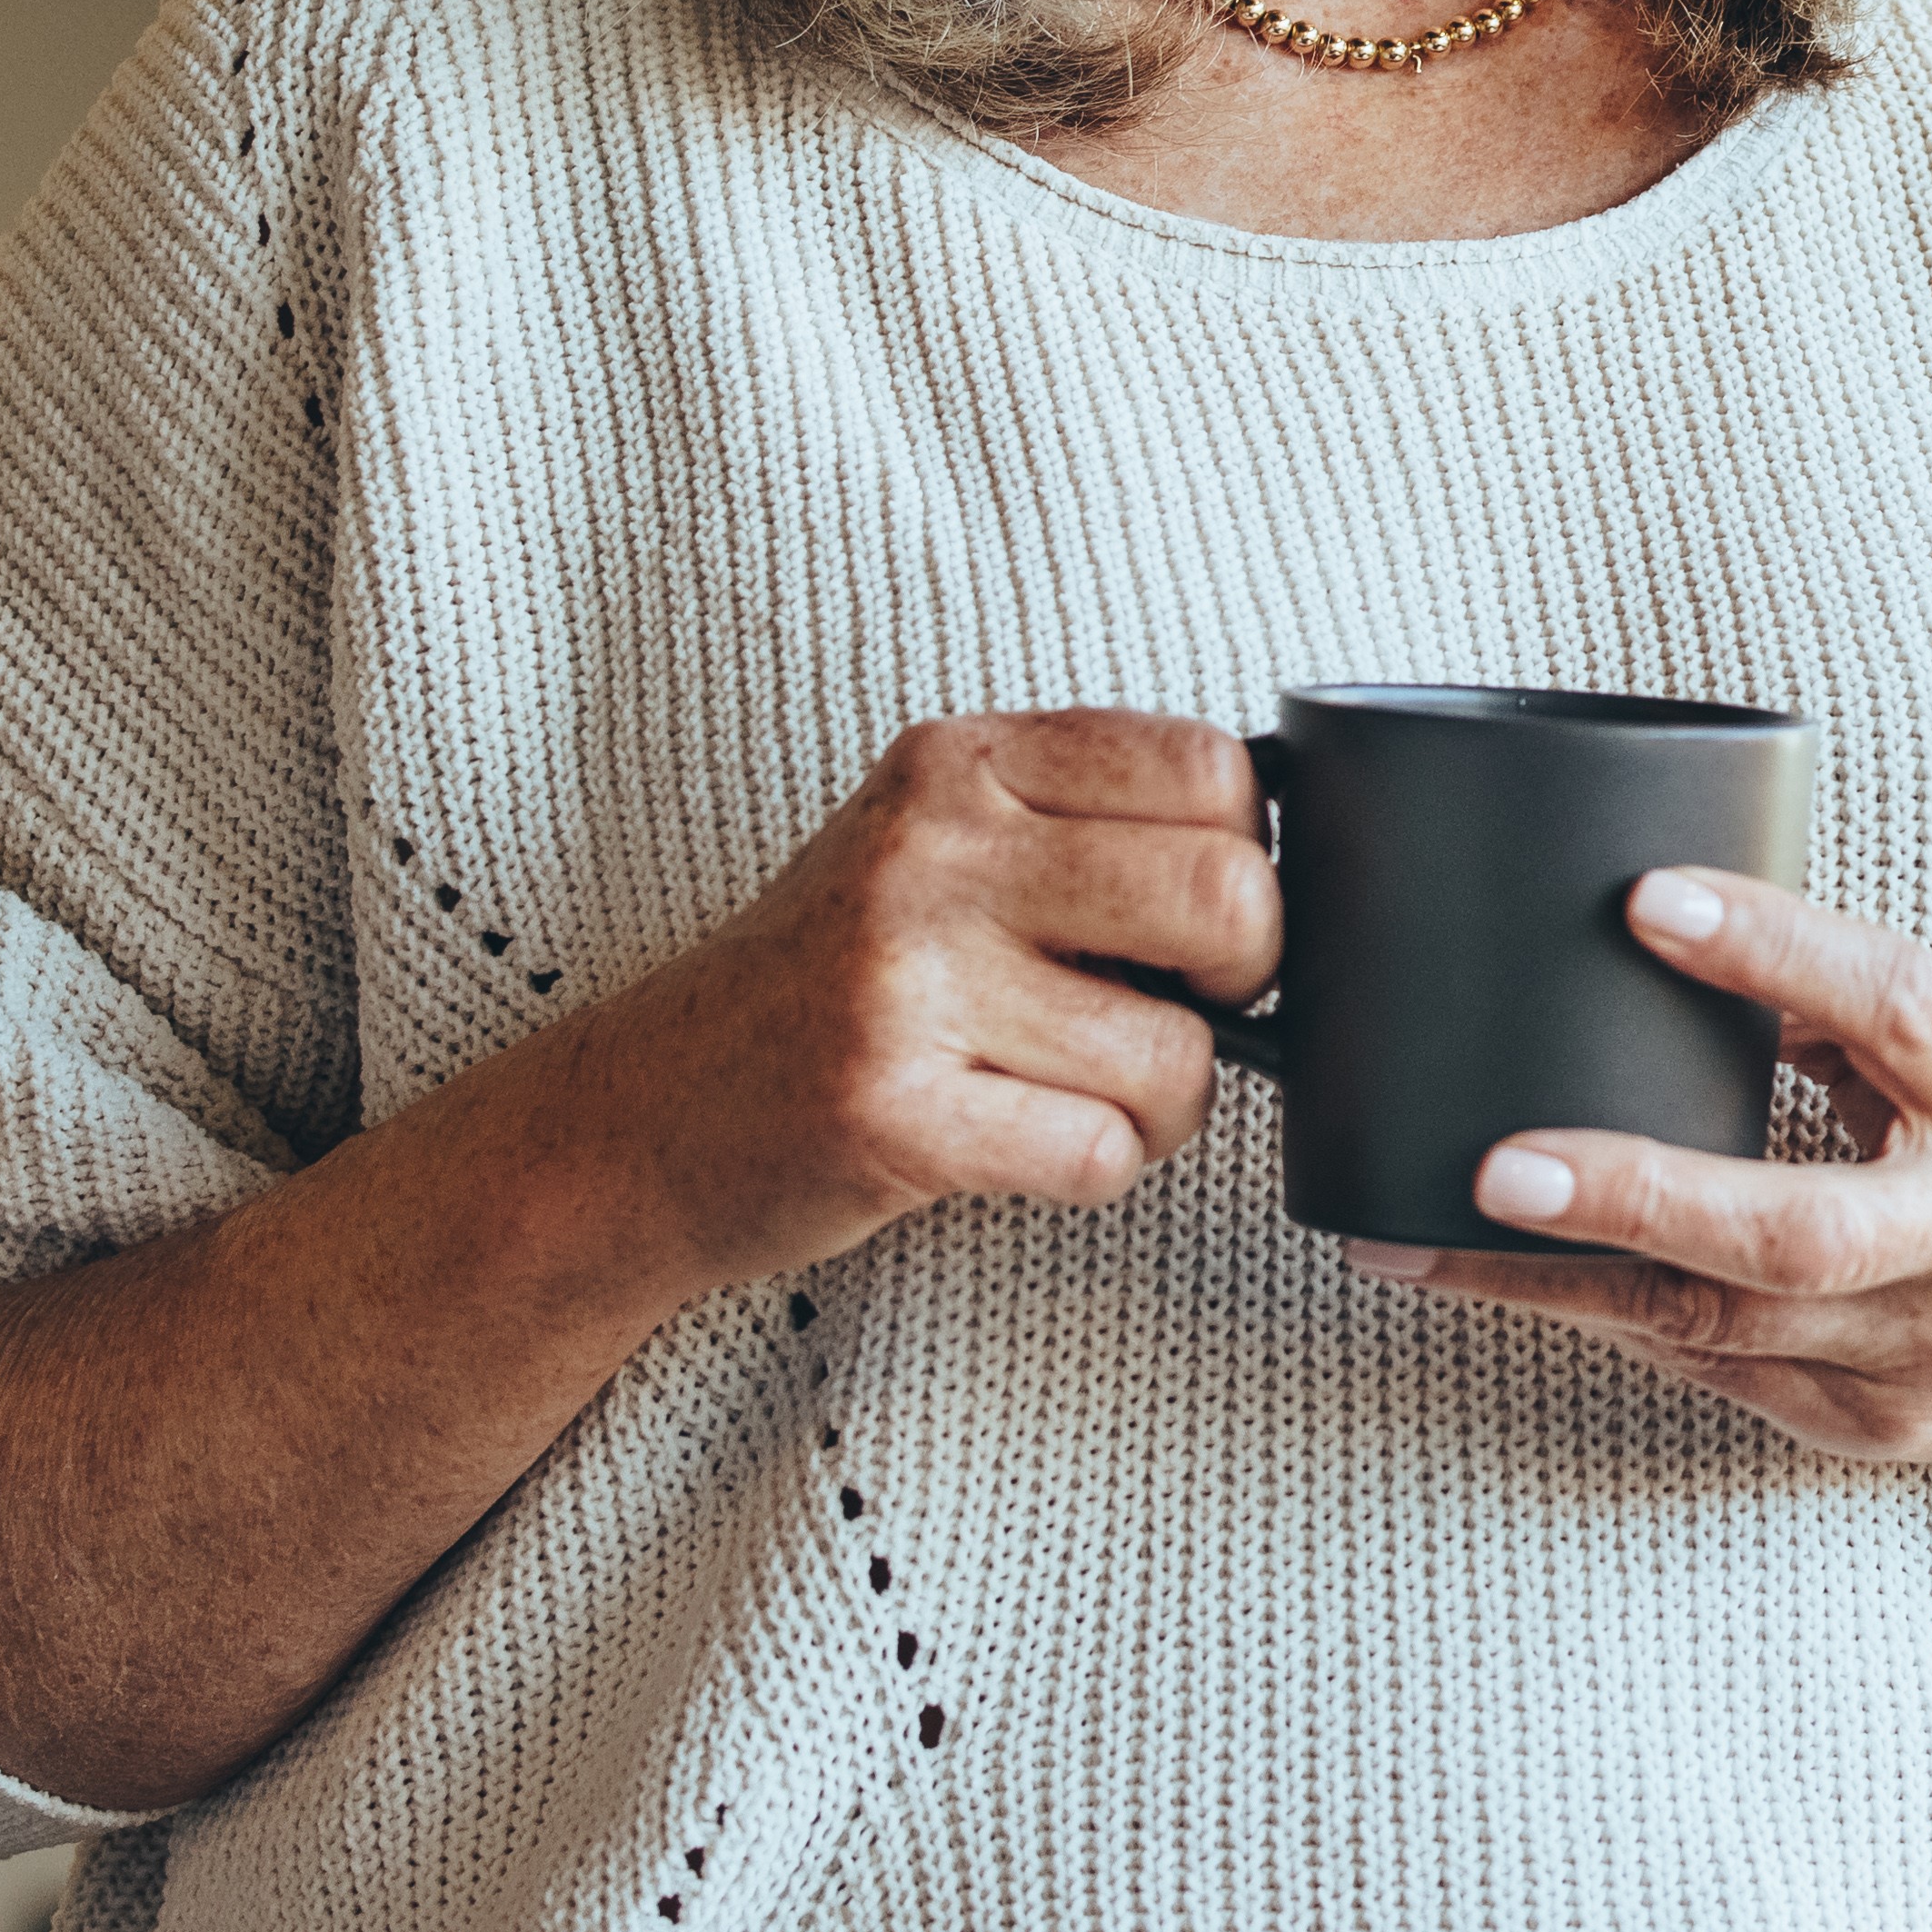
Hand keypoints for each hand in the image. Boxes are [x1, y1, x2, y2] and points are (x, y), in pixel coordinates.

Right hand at [566, 710, 1269, 1283]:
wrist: (647, 1112)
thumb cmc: (831, 984)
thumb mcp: (937, 845)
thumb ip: (1081, 825)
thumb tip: (1283, 864)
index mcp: (963, 763)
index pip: (1211, 769)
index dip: (1245, 860)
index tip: (1191, 921)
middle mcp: (933, 849)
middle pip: (1229, 897)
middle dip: (1243, 984)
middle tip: (1174, 1013)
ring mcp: (906, 977)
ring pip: (1180, 1054)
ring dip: (1160, 1107)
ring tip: (1070, 1094)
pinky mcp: (891, 1109)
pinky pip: (1101, 1151)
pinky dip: (1092, 1168)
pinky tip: (1017, 1143)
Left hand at [1345, 866, 1931, 1496]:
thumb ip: (1849, 1005)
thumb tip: (1671, 925)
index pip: (1895, 1008)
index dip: (1773, 951)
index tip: (1645, 903)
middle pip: (1795, 1232)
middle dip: (1636, 1198)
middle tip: (1497, 1164)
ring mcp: (1927, 1351)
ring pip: (1723, 1328)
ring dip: (1556, 1285)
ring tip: (1417, 1240)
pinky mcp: (1876, 1426)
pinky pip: (1719, 1372)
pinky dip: (1611, 1324)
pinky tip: (1506, 1284)